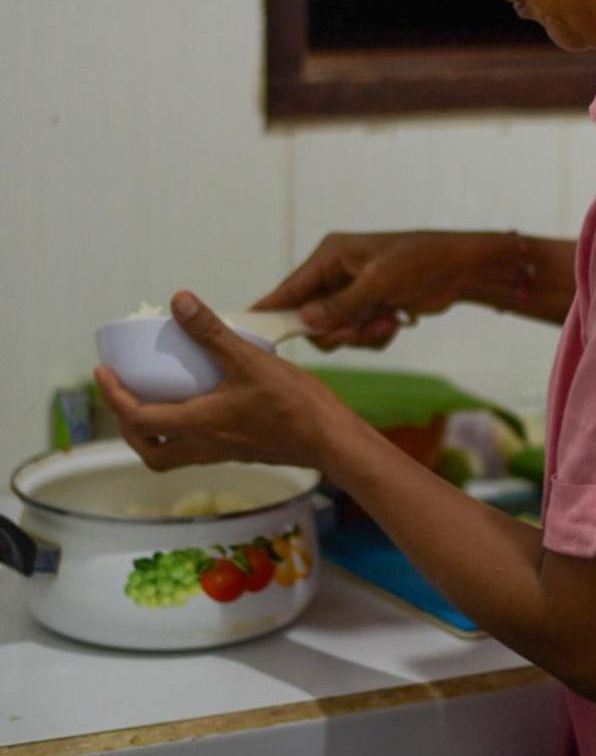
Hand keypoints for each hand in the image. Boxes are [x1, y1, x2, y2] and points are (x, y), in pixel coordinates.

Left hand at [93, 291, 347, 472]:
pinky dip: (185, 430)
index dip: (113, 396)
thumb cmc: (295, 405)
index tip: (104, 372)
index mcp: (199, 424)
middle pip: (150, 451)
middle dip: (129, 428)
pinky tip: (202, 403)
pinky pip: (199, 448)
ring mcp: (224, 451)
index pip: (138, 418)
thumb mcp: (249, 360)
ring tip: (157, 400)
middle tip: (125, 397)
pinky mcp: (242, 450)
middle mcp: (206, 445)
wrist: (332, 440)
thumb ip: (212, 332)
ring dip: (155, 433)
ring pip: (173, 454)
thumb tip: (179, 301)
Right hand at [252, 231, 484, 349]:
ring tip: (385, 320)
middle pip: (310, 318)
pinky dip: (374, 335)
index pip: (290, 287)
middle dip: (335, 330)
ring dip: (359, 334)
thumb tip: (305, 321)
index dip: (270, 309)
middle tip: (356, 330)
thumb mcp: (378, 283)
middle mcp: (336, 274)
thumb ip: (340, 304)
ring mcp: (352, 293)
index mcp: (331, 256)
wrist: (458, 270)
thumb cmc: (420, 262)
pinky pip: (357, 335)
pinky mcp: (369, 309)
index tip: (247, 329)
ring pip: (335, 331)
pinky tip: (394, 322)